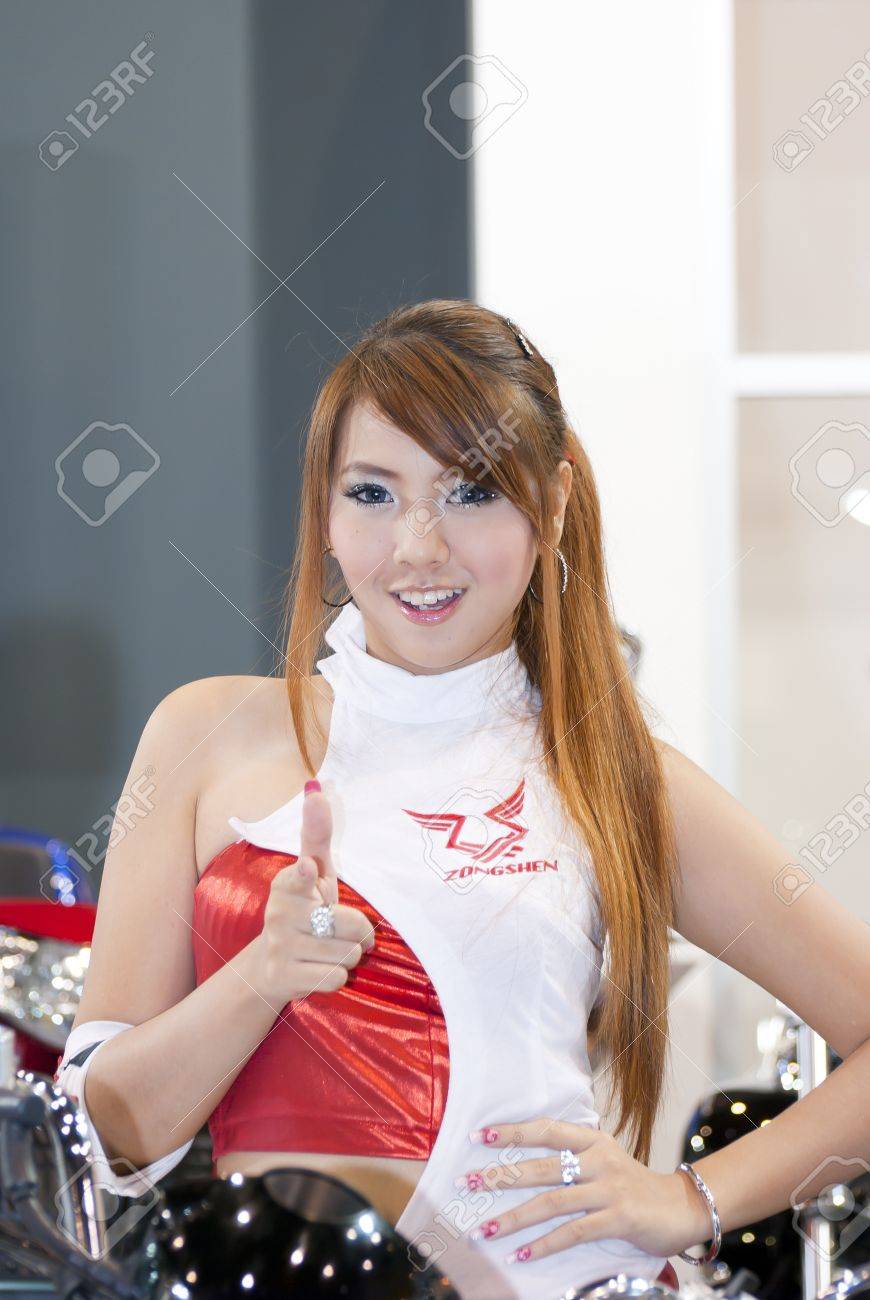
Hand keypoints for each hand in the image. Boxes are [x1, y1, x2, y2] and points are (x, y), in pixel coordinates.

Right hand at [253, 783, 374, 1006]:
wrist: (272, 966)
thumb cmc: (305, 910)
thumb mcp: (314, 874)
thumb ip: (317, 834)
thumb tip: (315, 786)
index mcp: (286, 884)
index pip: (296, 878)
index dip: (304, 875)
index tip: (307, 868)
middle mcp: (278, 914)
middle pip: (350, 923)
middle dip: (357, 931)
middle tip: (339, 929)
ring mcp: (280, 947)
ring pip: (347, 953)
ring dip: (349, 955)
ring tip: (329, 949)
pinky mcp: (283, 977)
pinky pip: (337, 977)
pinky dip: (337, 976)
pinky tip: (318, 970)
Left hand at [454, 1118, 712, 1265]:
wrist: (682, 1207)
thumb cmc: (634, 1185)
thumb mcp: (604, 1159)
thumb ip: (573, 1156)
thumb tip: (525, 1161)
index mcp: (592, 1140)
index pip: (545, 1130)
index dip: (511, 1132)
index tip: (478, 1137)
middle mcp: (598, 1159)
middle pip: (540, 1166)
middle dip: (500, 1176)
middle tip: (467, 1184)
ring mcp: (608, 1189)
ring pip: (551, 1202)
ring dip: (513, 1218)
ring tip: (484, 1229)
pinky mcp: (617, 1218)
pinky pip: (572, 1233)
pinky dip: (543, 1245)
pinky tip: (520, 1255)